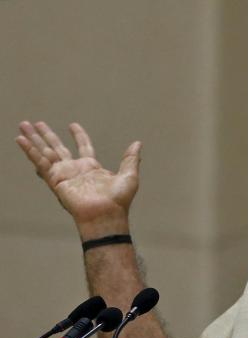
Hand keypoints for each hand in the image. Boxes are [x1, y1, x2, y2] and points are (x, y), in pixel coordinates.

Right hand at [15, 121, 141, 238]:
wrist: (106, 214)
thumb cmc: (119, 200)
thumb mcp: (129, 176)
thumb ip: (130, 159)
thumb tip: (137, 143)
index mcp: (92, 167)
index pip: (83, 146)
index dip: (78, 135)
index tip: (72, 125)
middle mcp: (75, 170)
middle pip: (58, 147)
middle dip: (47, 135)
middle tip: (36, 123)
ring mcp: (64, 175)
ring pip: (46, 152)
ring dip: (34, 139)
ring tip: (23, 125)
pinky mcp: (55, 180)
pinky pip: (40, 162)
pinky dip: (30, 151)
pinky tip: (21, 140)